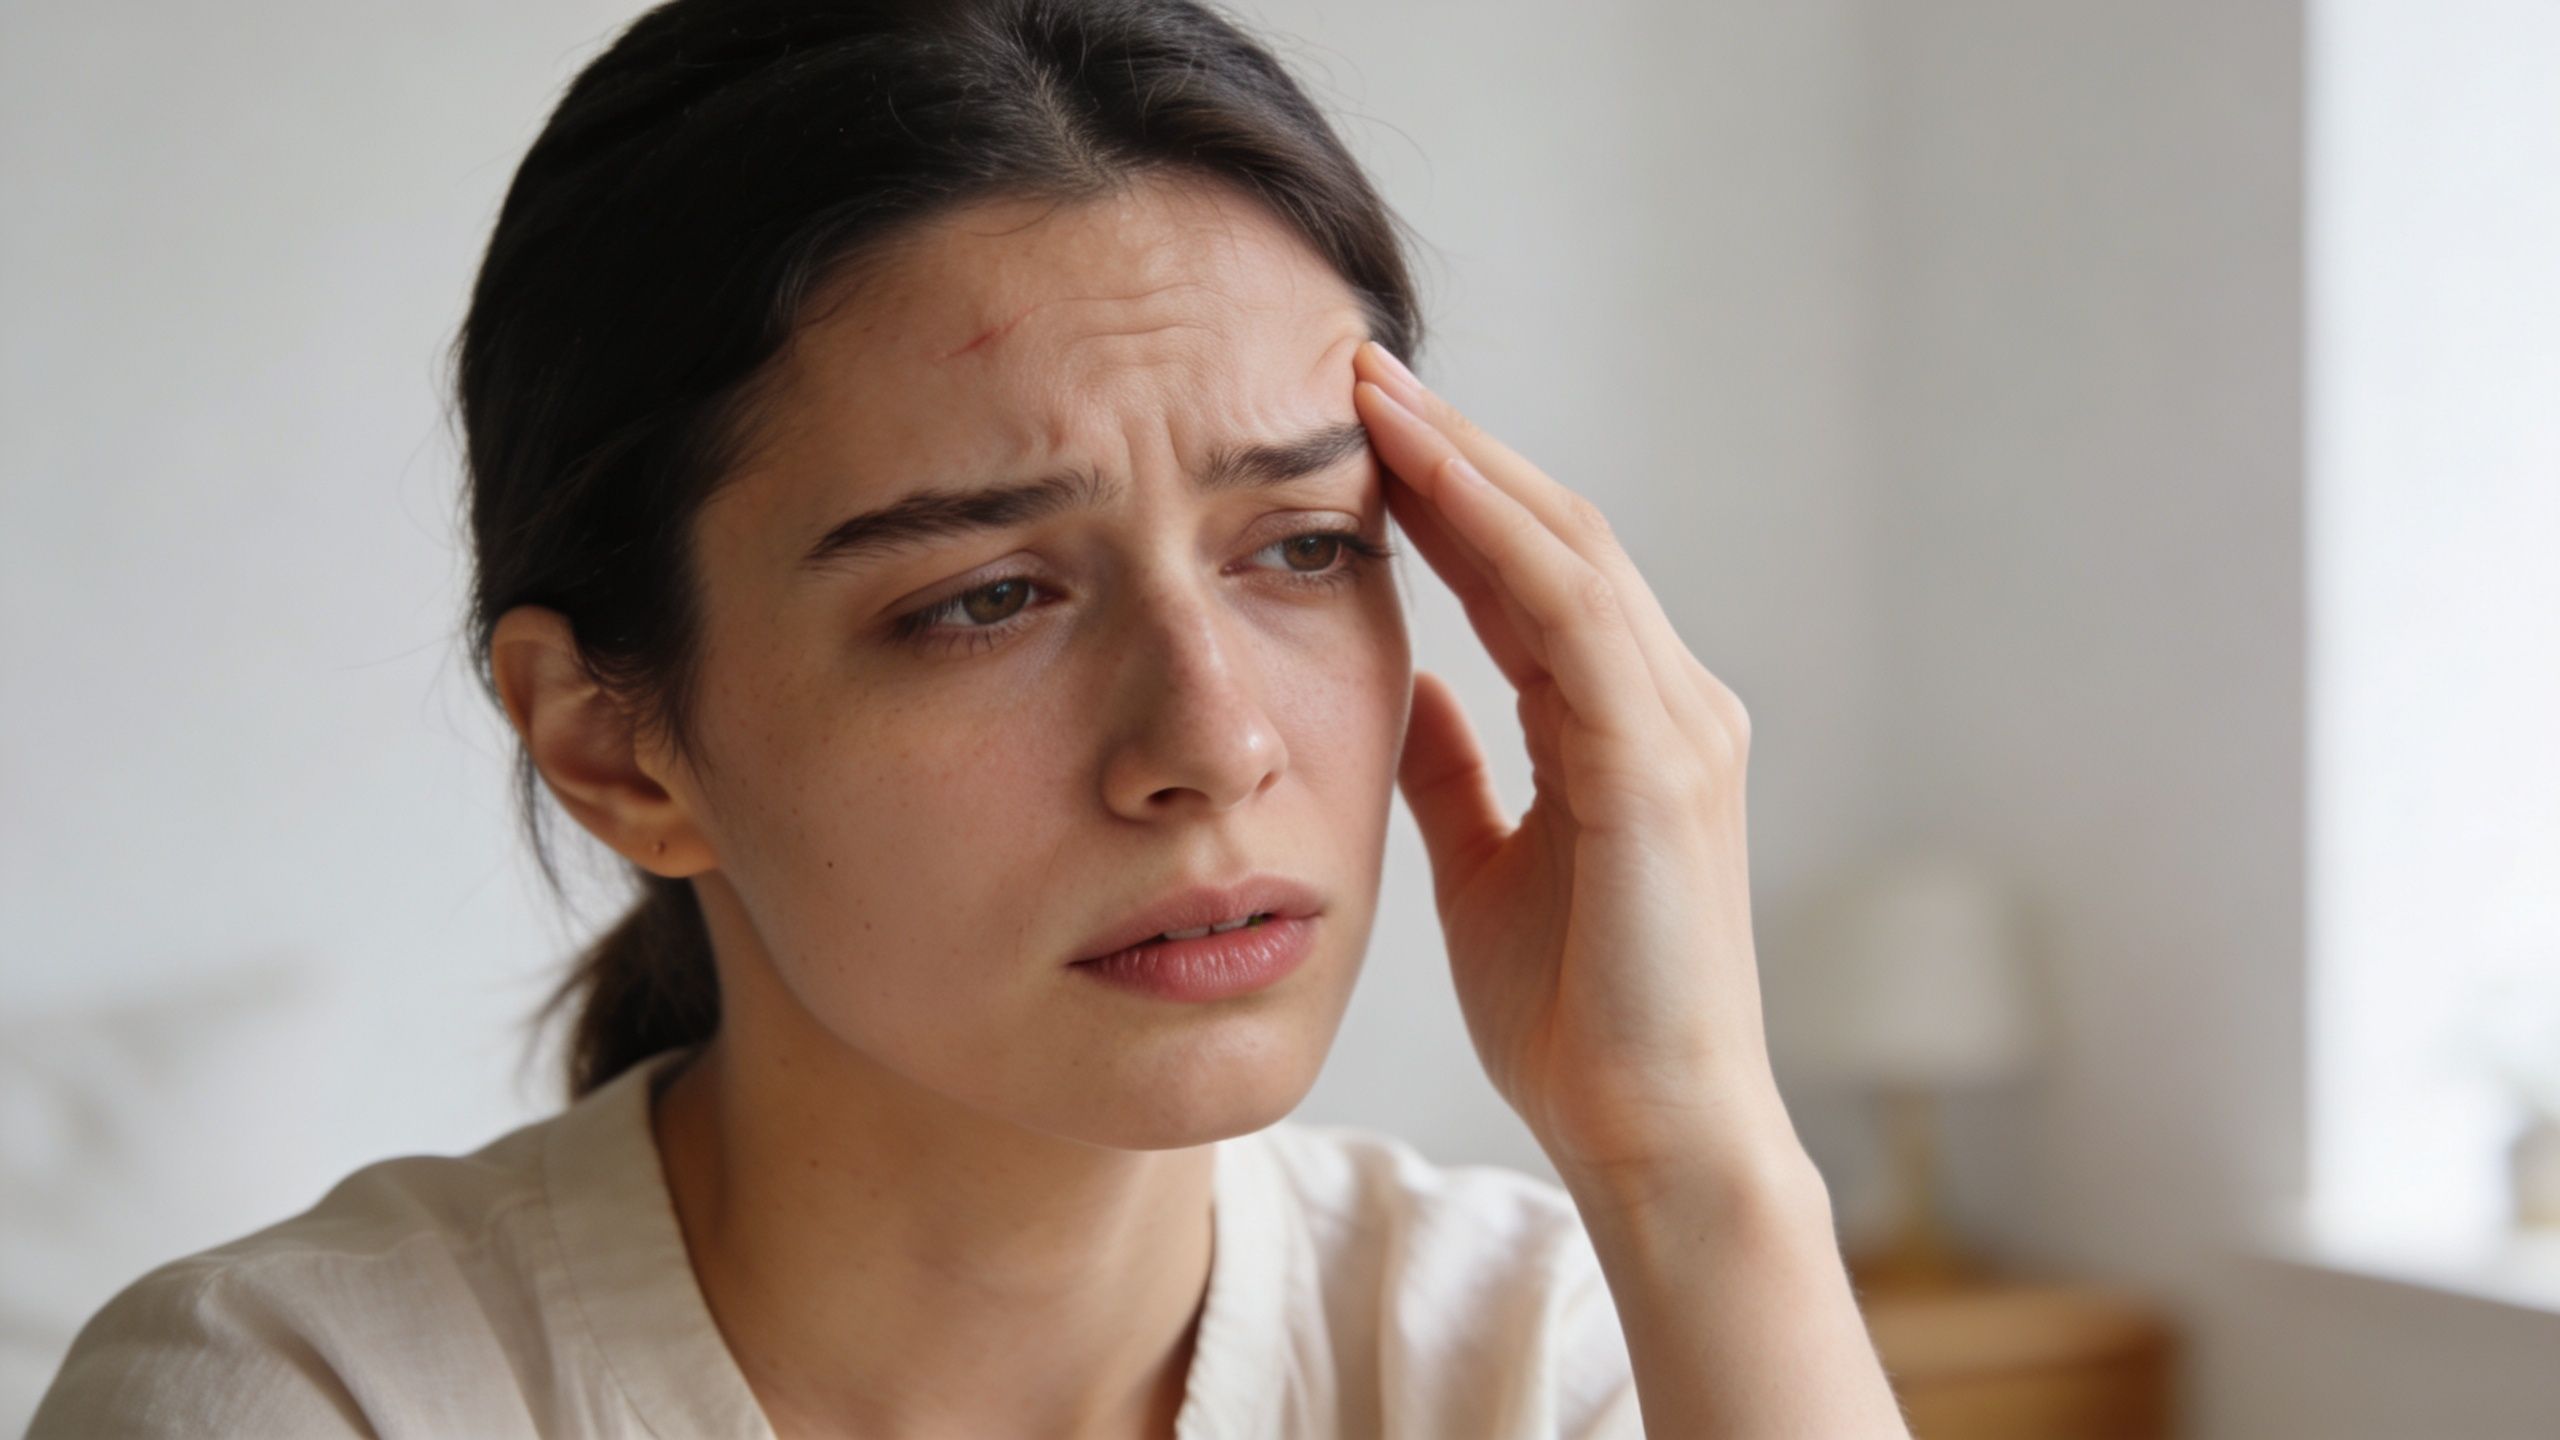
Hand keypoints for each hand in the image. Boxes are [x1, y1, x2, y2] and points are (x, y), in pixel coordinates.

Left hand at [1351, 342, 1791, 1188]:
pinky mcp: (1661, 760)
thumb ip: (1458, 771)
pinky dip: (1497, 533)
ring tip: (1371, 393)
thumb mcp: (1486, 868)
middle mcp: (1668, 703)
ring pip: (1567, 546)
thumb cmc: (1578, 1019)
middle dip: (1453, 448)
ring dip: (1467, 462)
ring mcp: (1678, 723)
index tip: (1355, 434)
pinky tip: (1423, 477)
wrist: (1650, 1134)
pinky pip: (1570, 612)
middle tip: (1355, 370)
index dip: (1449, 495)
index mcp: (1627, 727)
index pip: (1531, 574)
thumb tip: (1412, 689)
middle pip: (1554, 533)